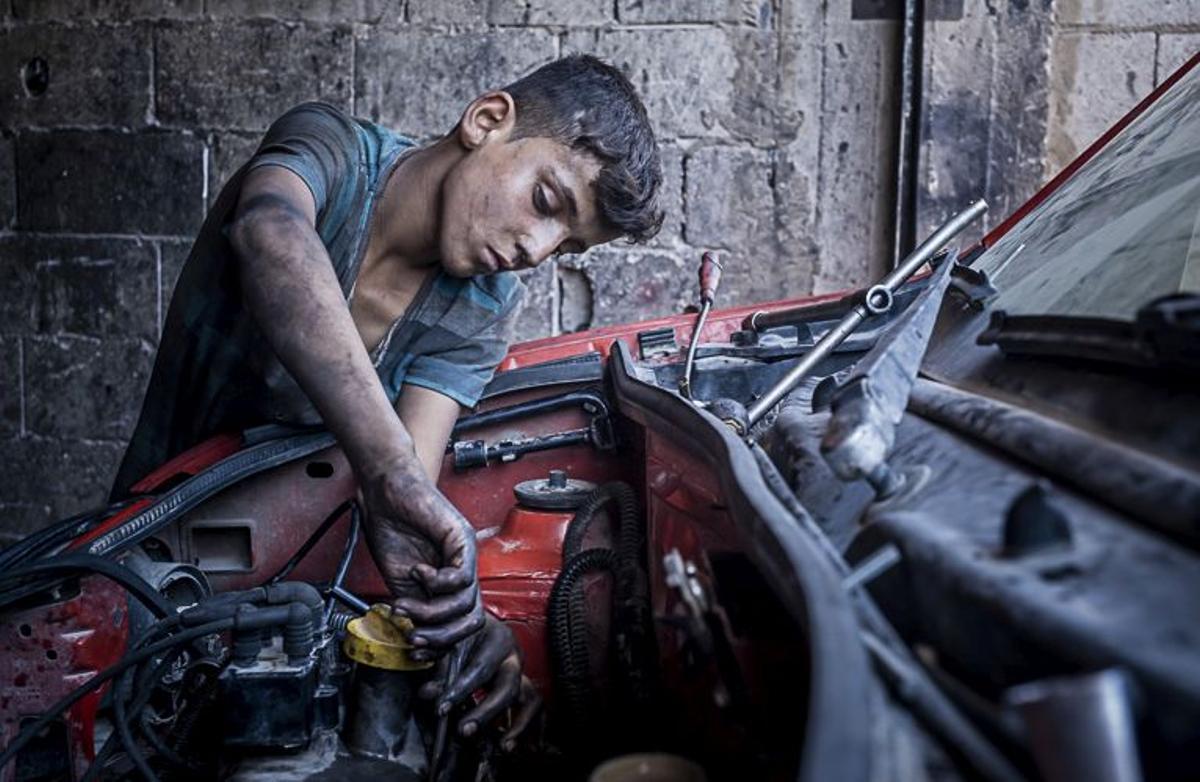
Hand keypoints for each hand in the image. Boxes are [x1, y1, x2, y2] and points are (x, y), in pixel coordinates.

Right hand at [359, 456, 483, 648]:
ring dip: (432, 612)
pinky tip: (417, 572)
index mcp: (449, 584)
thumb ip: (412, 608)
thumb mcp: (399, 582)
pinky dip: (436, 582)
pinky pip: (461, 576)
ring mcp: (466, 555)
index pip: (459, 624)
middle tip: (415, 637)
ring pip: (467, 603)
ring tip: (407, 603)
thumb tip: (414, 638)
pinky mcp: (462, 538)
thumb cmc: (392, 529)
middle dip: (443, 638)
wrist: (386, 492)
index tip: (415, 650)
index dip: (441, 644)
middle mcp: (463, 571)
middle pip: (472, 620)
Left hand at [419, 614, 540, 747]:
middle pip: (508, 686)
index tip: (441, 709)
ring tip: (504, 747)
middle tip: (465, 730)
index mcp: (497, 638)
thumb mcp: (447, 645)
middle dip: (486, 712)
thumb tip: (428, 693)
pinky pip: (536, 710)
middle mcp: (514, 655)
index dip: (460, 690)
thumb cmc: (461, 633)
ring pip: (531, 699)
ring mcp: (523, 672)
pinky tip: (528, 748)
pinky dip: (535, 729)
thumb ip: (438, 668)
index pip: (480, 668)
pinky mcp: (526, 687)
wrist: (475, 621)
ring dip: (519, 726)